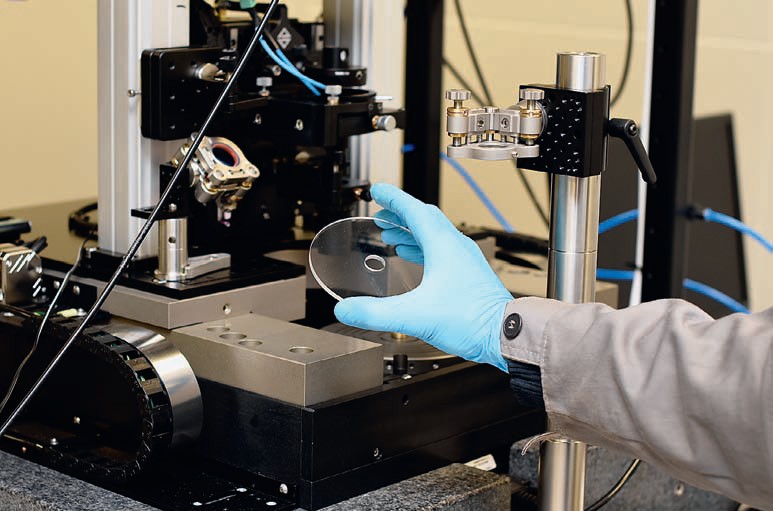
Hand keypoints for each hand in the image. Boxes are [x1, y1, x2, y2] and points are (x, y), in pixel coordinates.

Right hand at [334, 183, 512, 370]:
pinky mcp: (467, 275)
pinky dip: (422, 248)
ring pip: (433, 234)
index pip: (414, 210)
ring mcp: (464, 260)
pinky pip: (441, 250)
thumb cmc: (472, 320)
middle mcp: (455, 247)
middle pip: (424, 218)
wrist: (505, 334)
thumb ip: (375, 313)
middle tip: (381, 210)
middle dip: (400, 213)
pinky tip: (414, 258)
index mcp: (443, 246)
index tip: (379, 190)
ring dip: (410, 230)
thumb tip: (345, 311)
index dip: (393, 198)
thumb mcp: (414, 316)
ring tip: (391, 234)